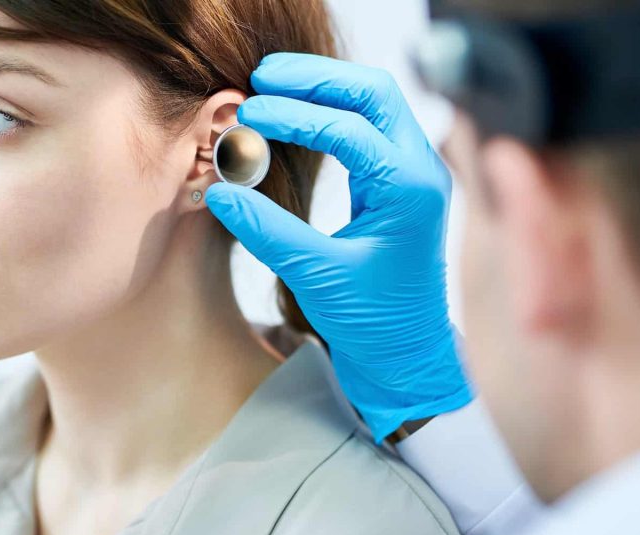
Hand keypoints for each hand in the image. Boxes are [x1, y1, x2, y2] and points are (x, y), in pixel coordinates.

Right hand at [206, 52, 473, 442]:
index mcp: (410, 190)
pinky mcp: (396, 183)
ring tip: (270, 86)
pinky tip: (293, 118)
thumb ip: (266, 230)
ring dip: (323, 89)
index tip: (248, 115)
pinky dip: (329, 113)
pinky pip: (366, 129)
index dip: (293, 115)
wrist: (406, 354)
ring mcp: (412, 173)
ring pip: (372, 103)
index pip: (348, 128)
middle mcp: (420, 170)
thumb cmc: (372, 322)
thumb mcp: (315, 276)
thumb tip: (219, 191)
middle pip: (372, 92)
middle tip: (261, 77)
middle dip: (316, 78)